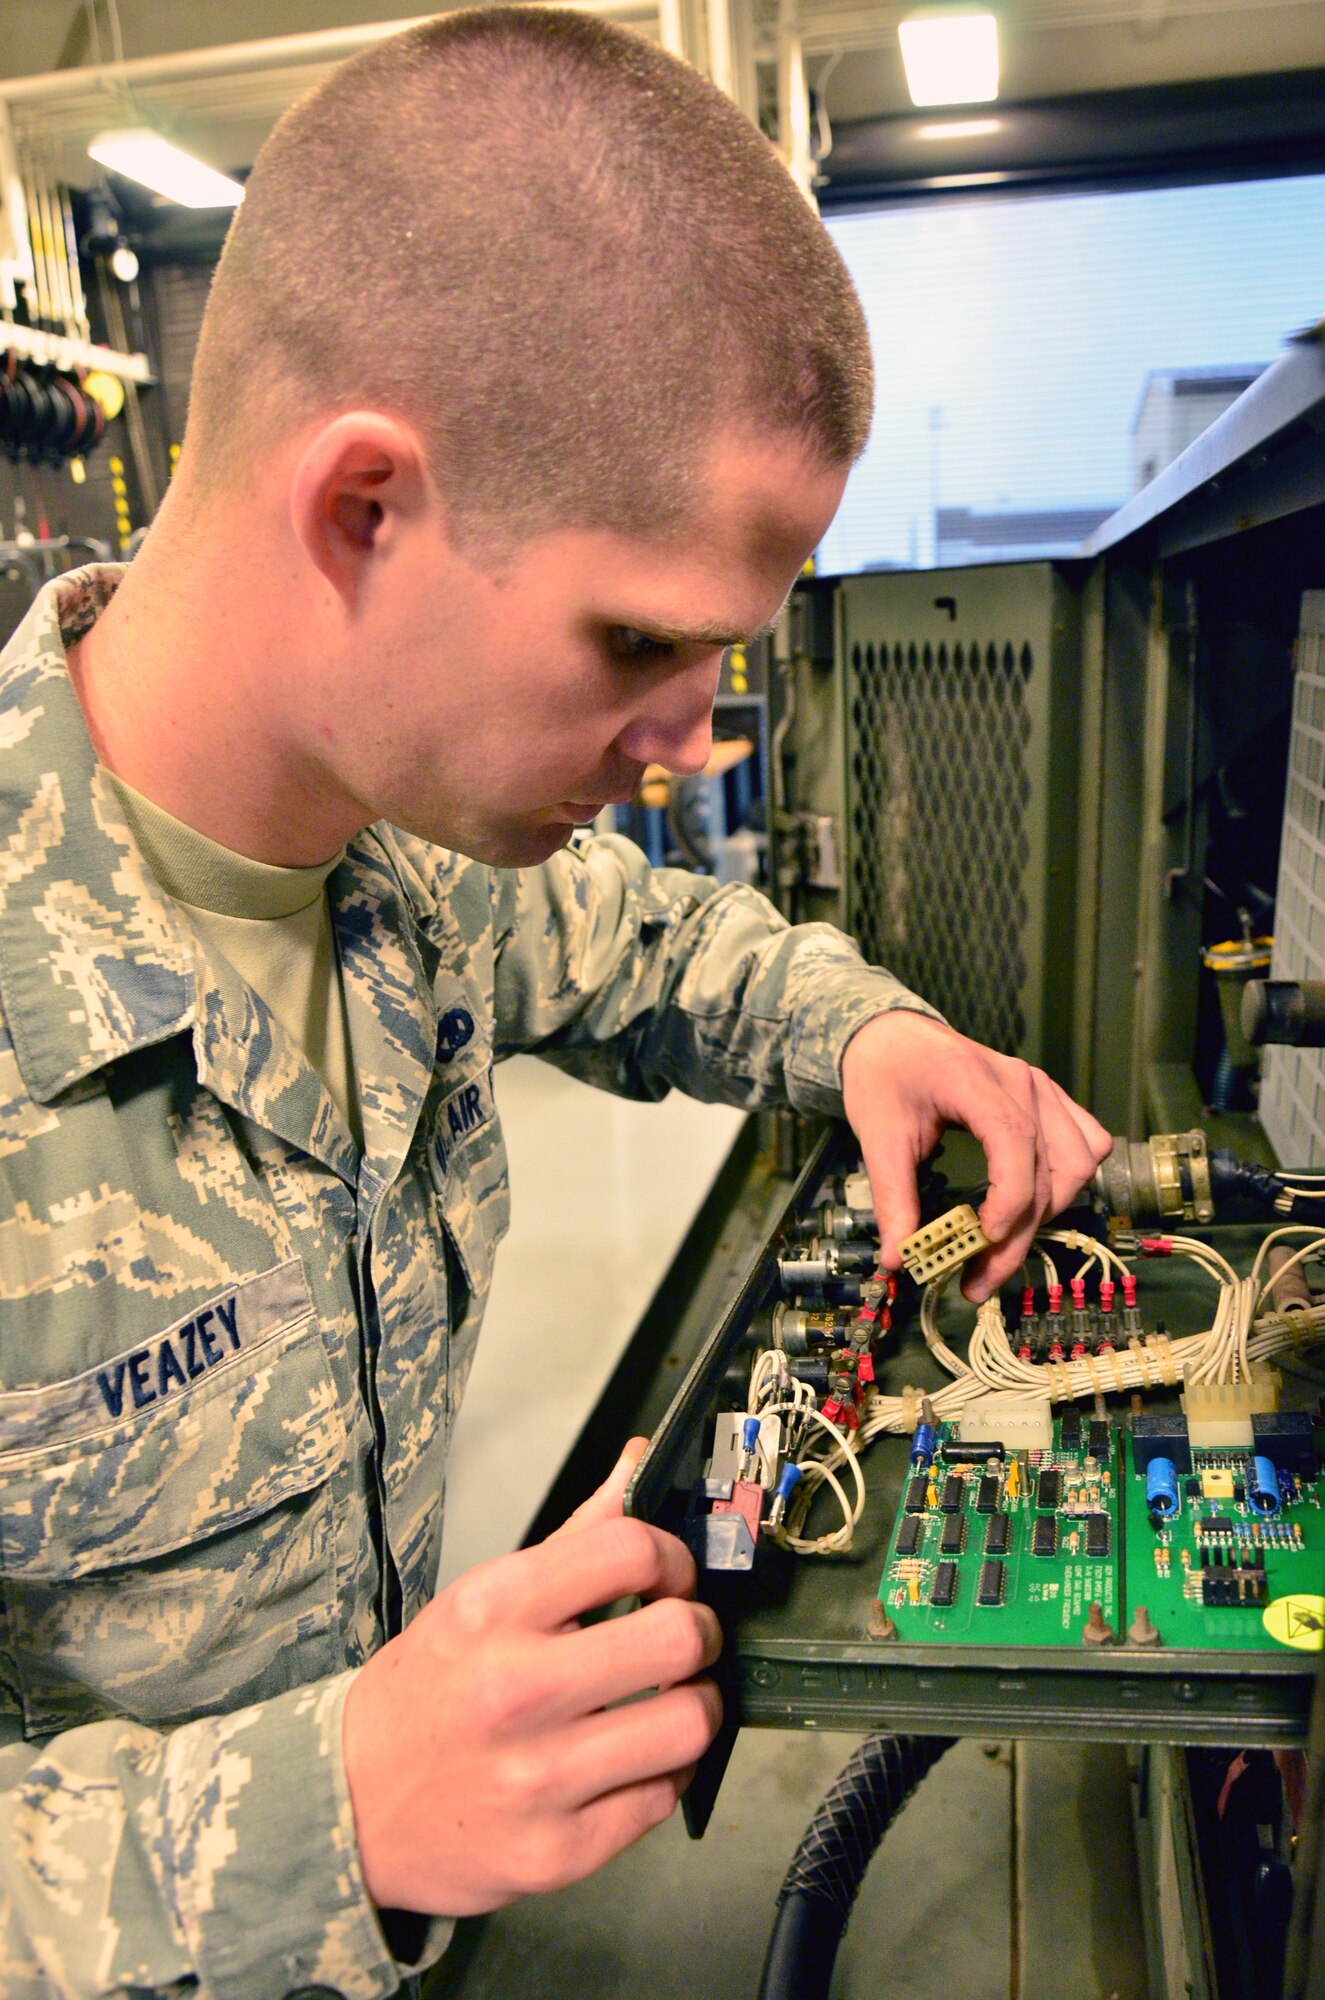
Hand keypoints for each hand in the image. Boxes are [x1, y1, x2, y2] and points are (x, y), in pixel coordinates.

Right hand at [342, 1442, 721, 1915]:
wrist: (349, 1803)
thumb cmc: (427, 1692)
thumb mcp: (481, 1598)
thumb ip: (575, 1536)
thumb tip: (640, 1461)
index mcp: (495, 1609)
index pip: (631, 1548)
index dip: (672, 1559)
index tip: (668, 1576)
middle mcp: (516, 1689)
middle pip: (679, 1636)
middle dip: (699, 1631)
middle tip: (684, 1638)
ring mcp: (538, 1776)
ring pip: (688, 1723)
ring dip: (697, 1706)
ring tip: (672, 1701)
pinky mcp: (557, 1850)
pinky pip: (662, 1796)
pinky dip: (664, 1773)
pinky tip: (637, 1759)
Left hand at [841, 1011, 1110, 1302]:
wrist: (892, 1037)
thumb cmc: (883, 1079)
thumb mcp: (877, 1138)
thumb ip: (892, 1198)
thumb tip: (898, 1261)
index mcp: (974, 1080)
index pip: (1014, 1140)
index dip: (1010, 1197)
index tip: (985, 1242)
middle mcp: (1022, 1081)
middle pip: (1047, 1167)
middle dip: (1019, 1234)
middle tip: (978, 1281)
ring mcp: (1042, 1087)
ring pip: (1078, 1162)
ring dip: (1048, 1213)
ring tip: (1001, 1247)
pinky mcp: (1049, 1098)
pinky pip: (1086, 1143)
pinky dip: (1069, 1182)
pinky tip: (1034, 1207)